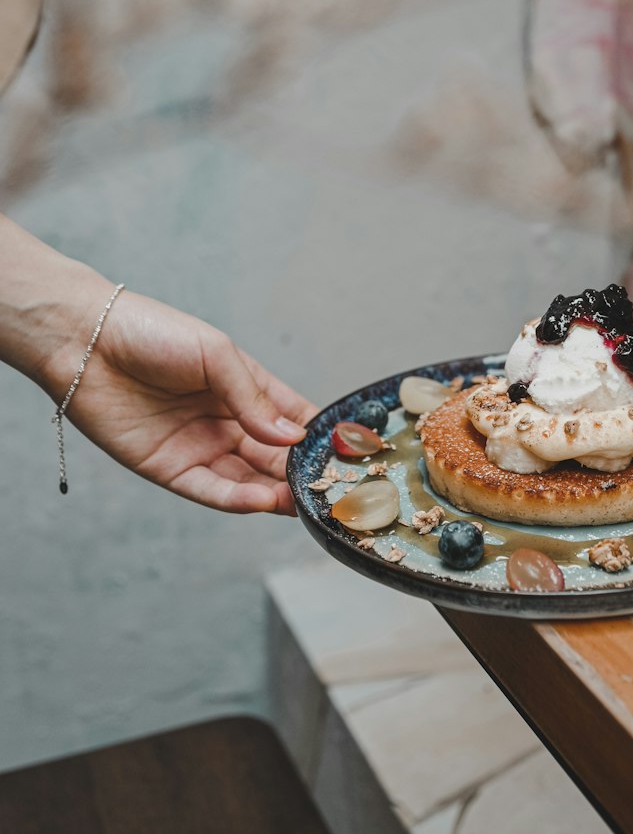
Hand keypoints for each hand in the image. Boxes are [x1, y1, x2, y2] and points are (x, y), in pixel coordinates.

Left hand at [53, 285, 314, 514]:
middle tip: (330, 488)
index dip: (317, 436)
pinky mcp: (168, 468)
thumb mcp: (216, 355)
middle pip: (273, 456)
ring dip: (274, 492)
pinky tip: (262, 500)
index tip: (346, 453)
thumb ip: (254, 399)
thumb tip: (292, 438)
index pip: (292, 418)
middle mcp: (225, 421)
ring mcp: (198, 447)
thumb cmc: (152, 332)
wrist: (85, 341)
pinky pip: (209, 490)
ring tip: (301, 502)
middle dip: (299, 472)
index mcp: (243, 387)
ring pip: (246, 480)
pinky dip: (237, 498)